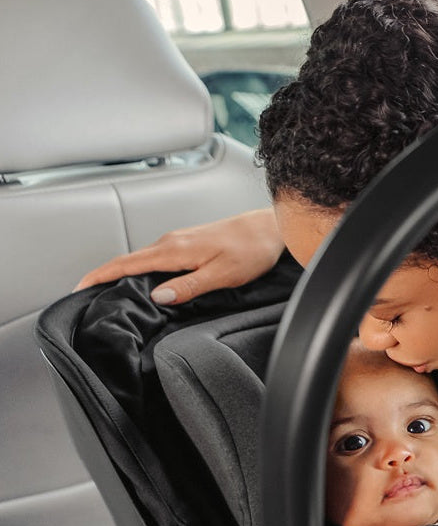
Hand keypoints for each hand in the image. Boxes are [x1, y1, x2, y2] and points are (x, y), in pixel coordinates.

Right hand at [74, 207, 283, 304]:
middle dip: (104, 276)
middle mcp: (172, 242)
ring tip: (107, 292)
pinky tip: (143, 281)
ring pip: (142, 259)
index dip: (100, 276)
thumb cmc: (252, 249)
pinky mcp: (188, 243)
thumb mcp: (222, 274)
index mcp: (175, 250)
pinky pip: (156, 258)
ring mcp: (179, 240)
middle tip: (86, 296)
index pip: (127, 264)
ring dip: (123, 273)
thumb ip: (189, 287)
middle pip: (128, 261)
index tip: (80, 288)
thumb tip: (158, 297)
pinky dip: (142, 269)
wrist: (269, 228)